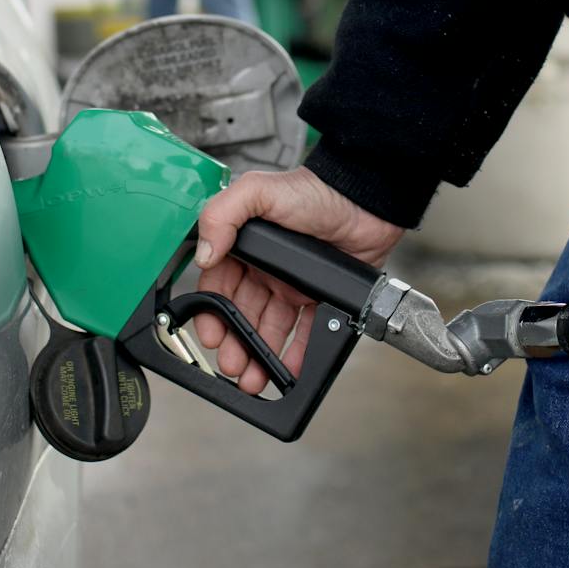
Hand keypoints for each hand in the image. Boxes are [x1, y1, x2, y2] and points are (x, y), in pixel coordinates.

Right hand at [193, 167, 403, 392]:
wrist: (365, 198)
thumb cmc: (314, 189)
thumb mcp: (258, 190)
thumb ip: (222, 215)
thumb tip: (204, 255)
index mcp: (244, 244)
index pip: (218, 285)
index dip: (212, 313)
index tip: (211, 335)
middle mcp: (264, 266)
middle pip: (242, 314)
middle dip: (235, 343)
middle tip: (233, 365)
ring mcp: (291, 283)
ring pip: (269, 328)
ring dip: (260, 355)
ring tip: (254, 378)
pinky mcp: (319, 296)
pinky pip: (305, 332)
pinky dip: (296, 354)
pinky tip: (288, 370)